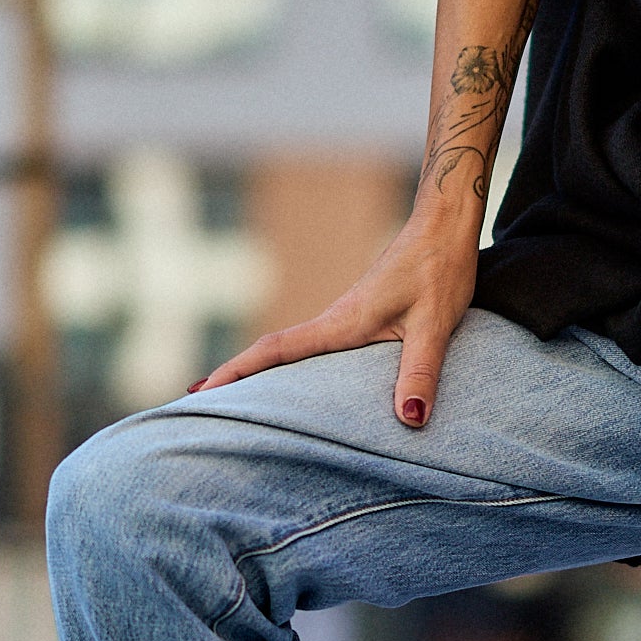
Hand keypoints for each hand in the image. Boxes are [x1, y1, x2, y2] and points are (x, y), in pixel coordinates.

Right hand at [198, 204, 480, 428]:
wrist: (446, 222)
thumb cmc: (440, 268)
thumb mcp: (435, 324)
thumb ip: (420, 370)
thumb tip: (410, 418)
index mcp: (342, 322)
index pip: (277, 349)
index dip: (238, 371)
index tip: (200, 390)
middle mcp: (335, 320)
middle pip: (273, 354)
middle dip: (234, 378)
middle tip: (195, 406)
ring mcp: (346, 319)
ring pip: (293, 352)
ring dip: (261, 374)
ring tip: (235, 405)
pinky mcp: (362, 318)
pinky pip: (317, 349)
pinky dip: (294, 367)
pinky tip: (300, 384)